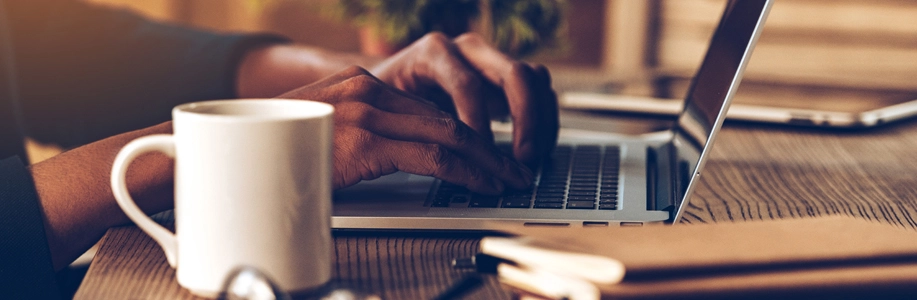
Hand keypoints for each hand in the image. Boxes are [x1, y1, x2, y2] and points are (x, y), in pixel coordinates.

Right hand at [277, 66, 533, 193]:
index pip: (428, 110)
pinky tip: (482, 183)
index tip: (488, 154)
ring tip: (509, 179)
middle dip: (487, 147)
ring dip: (486, 161)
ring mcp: (367, 113)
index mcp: (360, 84)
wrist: (231, 152)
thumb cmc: (276, 151)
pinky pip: (431, 156)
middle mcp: (368, 90)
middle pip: (445, 118)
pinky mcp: (365, 140)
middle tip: (514, 168)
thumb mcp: (324, 132)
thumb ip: (362, 134)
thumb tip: (398, 155)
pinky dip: (465, 172)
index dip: (466, 134)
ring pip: (447, 134)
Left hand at [370, 32, 558, 166]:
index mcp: (434, 52)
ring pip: (534, 79)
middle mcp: (468, 50)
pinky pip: (540, 91)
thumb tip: (424, 155)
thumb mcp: (383, 109)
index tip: (480, 159)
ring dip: (540, 121)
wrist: (383, 90)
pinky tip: (536, 152)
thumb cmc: (380, 103)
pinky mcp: (506, 77)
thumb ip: (404, 123)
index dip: (478, 125)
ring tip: (531, 160)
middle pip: (514, 74)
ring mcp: (491, 60)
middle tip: (522, 158)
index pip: (467, 86)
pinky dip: (544, 121)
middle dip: (525, 120)